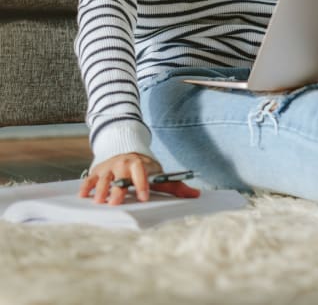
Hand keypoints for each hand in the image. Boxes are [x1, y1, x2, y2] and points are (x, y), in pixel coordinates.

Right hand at [79, 153, 199, 204]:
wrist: (127, 151)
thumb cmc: (145, 168)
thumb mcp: (159, 174)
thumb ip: (175, 186)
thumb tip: (196, 195)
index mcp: (139, 164)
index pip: (141, 173)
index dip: (142, 184)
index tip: (143, 198)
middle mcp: (123, 164)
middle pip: (120, 177)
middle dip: (118, 190)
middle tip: (116, 203)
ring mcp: (109, 167)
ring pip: (104, 178)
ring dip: (101, 189)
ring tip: (99, 201)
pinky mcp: (97, 171)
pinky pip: (90, 179)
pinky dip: (86, 187)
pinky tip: (84, 196)